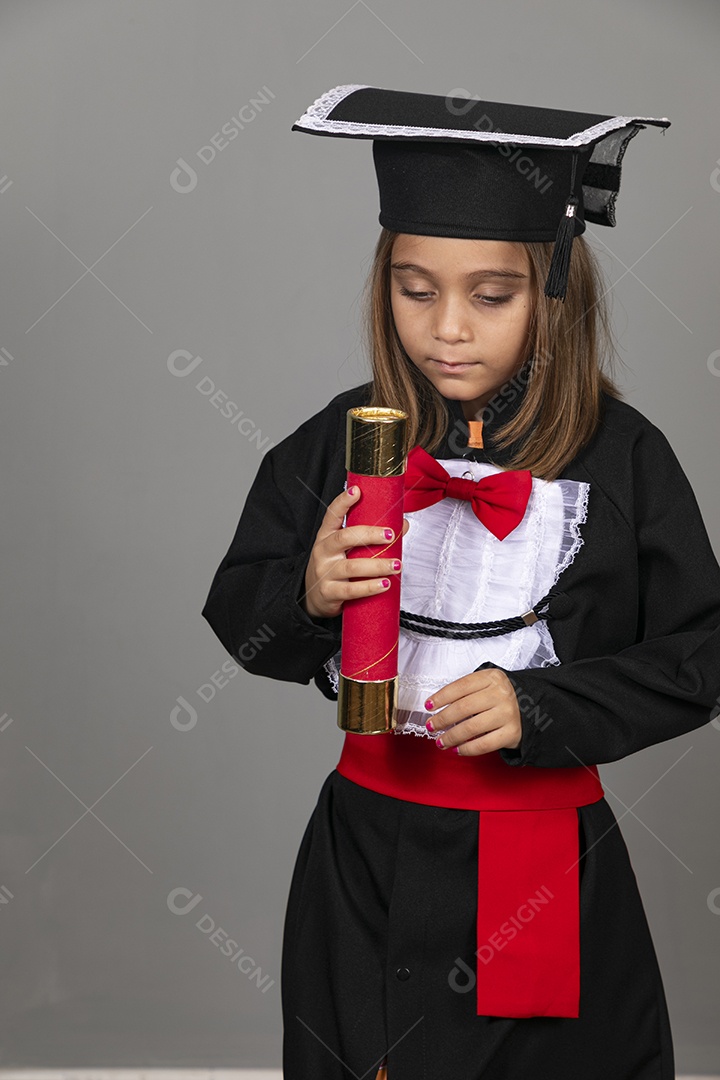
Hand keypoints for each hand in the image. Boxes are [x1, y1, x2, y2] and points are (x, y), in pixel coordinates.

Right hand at [299, 485, 409, 619]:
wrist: (314, 598)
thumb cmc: (335, 568)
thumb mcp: (346, 550)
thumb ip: (370, 538)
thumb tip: (403, 525)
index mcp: (326, 536)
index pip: (332, 515)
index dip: (343, 502)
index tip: (357, 491)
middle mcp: (323, 551)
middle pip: (344, 537)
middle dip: (369, 534)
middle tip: (390, 535)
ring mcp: (324, 572)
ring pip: (352, 566)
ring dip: (377, 565)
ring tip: (396, 565)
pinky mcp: (329, 593)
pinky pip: (351, 590)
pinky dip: (370, 587)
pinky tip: (385, 584)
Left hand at [425, 668, 521, 755]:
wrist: (533, 708)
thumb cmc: (502, 697)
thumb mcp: (488, 684)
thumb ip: (466, 690)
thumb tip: (437, 706)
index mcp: (493, 677)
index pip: (461, 686)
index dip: (441, 697)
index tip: (429, 706)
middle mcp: (501, 694)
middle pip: (463, 708)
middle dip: (442, 719)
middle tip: (431, 726)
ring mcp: (508, 714)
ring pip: (471, 728)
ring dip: (451, 737)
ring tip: (440, 741)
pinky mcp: (512, 733)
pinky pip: (484, 744)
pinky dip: (467, 749)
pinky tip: (457, 749)